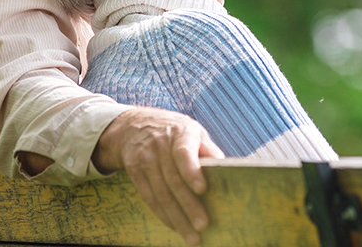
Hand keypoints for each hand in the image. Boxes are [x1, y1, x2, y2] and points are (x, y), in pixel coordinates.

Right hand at [93, 107, 224, 245]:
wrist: (134, 125)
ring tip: (191, 236)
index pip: (183, 152)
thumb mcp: (193, 132)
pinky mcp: (133, 170)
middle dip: (188, 205)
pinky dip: (162, 214)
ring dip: (176, 217)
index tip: (202, 189)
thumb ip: (209, 150)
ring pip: (160, 193)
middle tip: (202, 226)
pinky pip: (148, 197)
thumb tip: (227, 171)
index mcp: (180, 132)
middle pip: (173, 180)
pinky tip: (174, 226)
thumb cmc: (175, 132)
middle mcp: (159, 145)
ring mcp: (144, 158)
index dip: (191, 171)